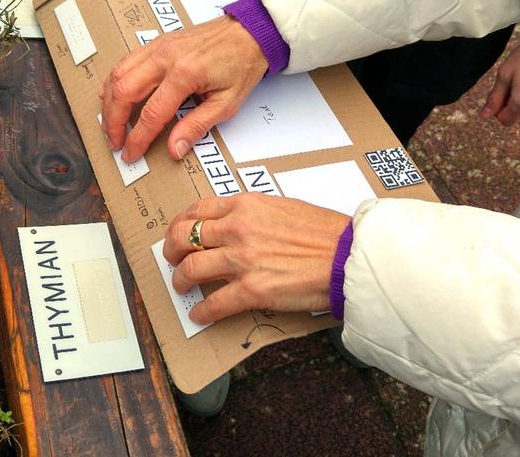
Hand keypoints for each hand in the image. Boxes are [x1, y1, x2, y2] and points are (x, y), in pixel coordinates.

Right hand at [99, 15, 267, 161]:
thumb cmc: (242, 63)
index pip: (151, 114)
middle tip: (115, 142)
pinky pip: (126, 62)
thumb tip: (175, 148)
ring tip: (110, 124)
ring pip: (118, 74)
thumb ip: (197, 126)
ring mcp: (158, 47)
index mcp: (185, 74)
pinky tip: (111, 95)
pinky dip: (114, 81)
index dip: (137, 138)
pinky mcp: (157, 43)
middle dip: (113, 122)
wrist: (250, 32)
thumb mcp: (227, 103)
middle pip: (124, 92)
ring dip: (109, 102)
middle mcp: (166, 57)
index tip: (131, 153)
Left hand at [163, 194, 349, 323]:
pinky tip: (199, 314)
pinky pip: (214, 303)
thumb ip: (255, 213)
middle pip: (184, 236)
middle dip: (171, 249)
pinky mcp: (252, 290)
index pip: (197, 209)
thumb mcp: (284, 206)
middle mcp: (238, 229)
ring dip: (180, 280)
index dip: (180, 222)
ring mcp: (242, 259)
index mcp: (246, 205)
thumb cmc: (326, 232)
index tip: (178, 231)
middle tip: (172, 258)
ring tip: (182, 286)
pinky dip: (201, 311)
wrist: (348, 256)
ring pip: (190, 268)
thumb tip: (238, 223)